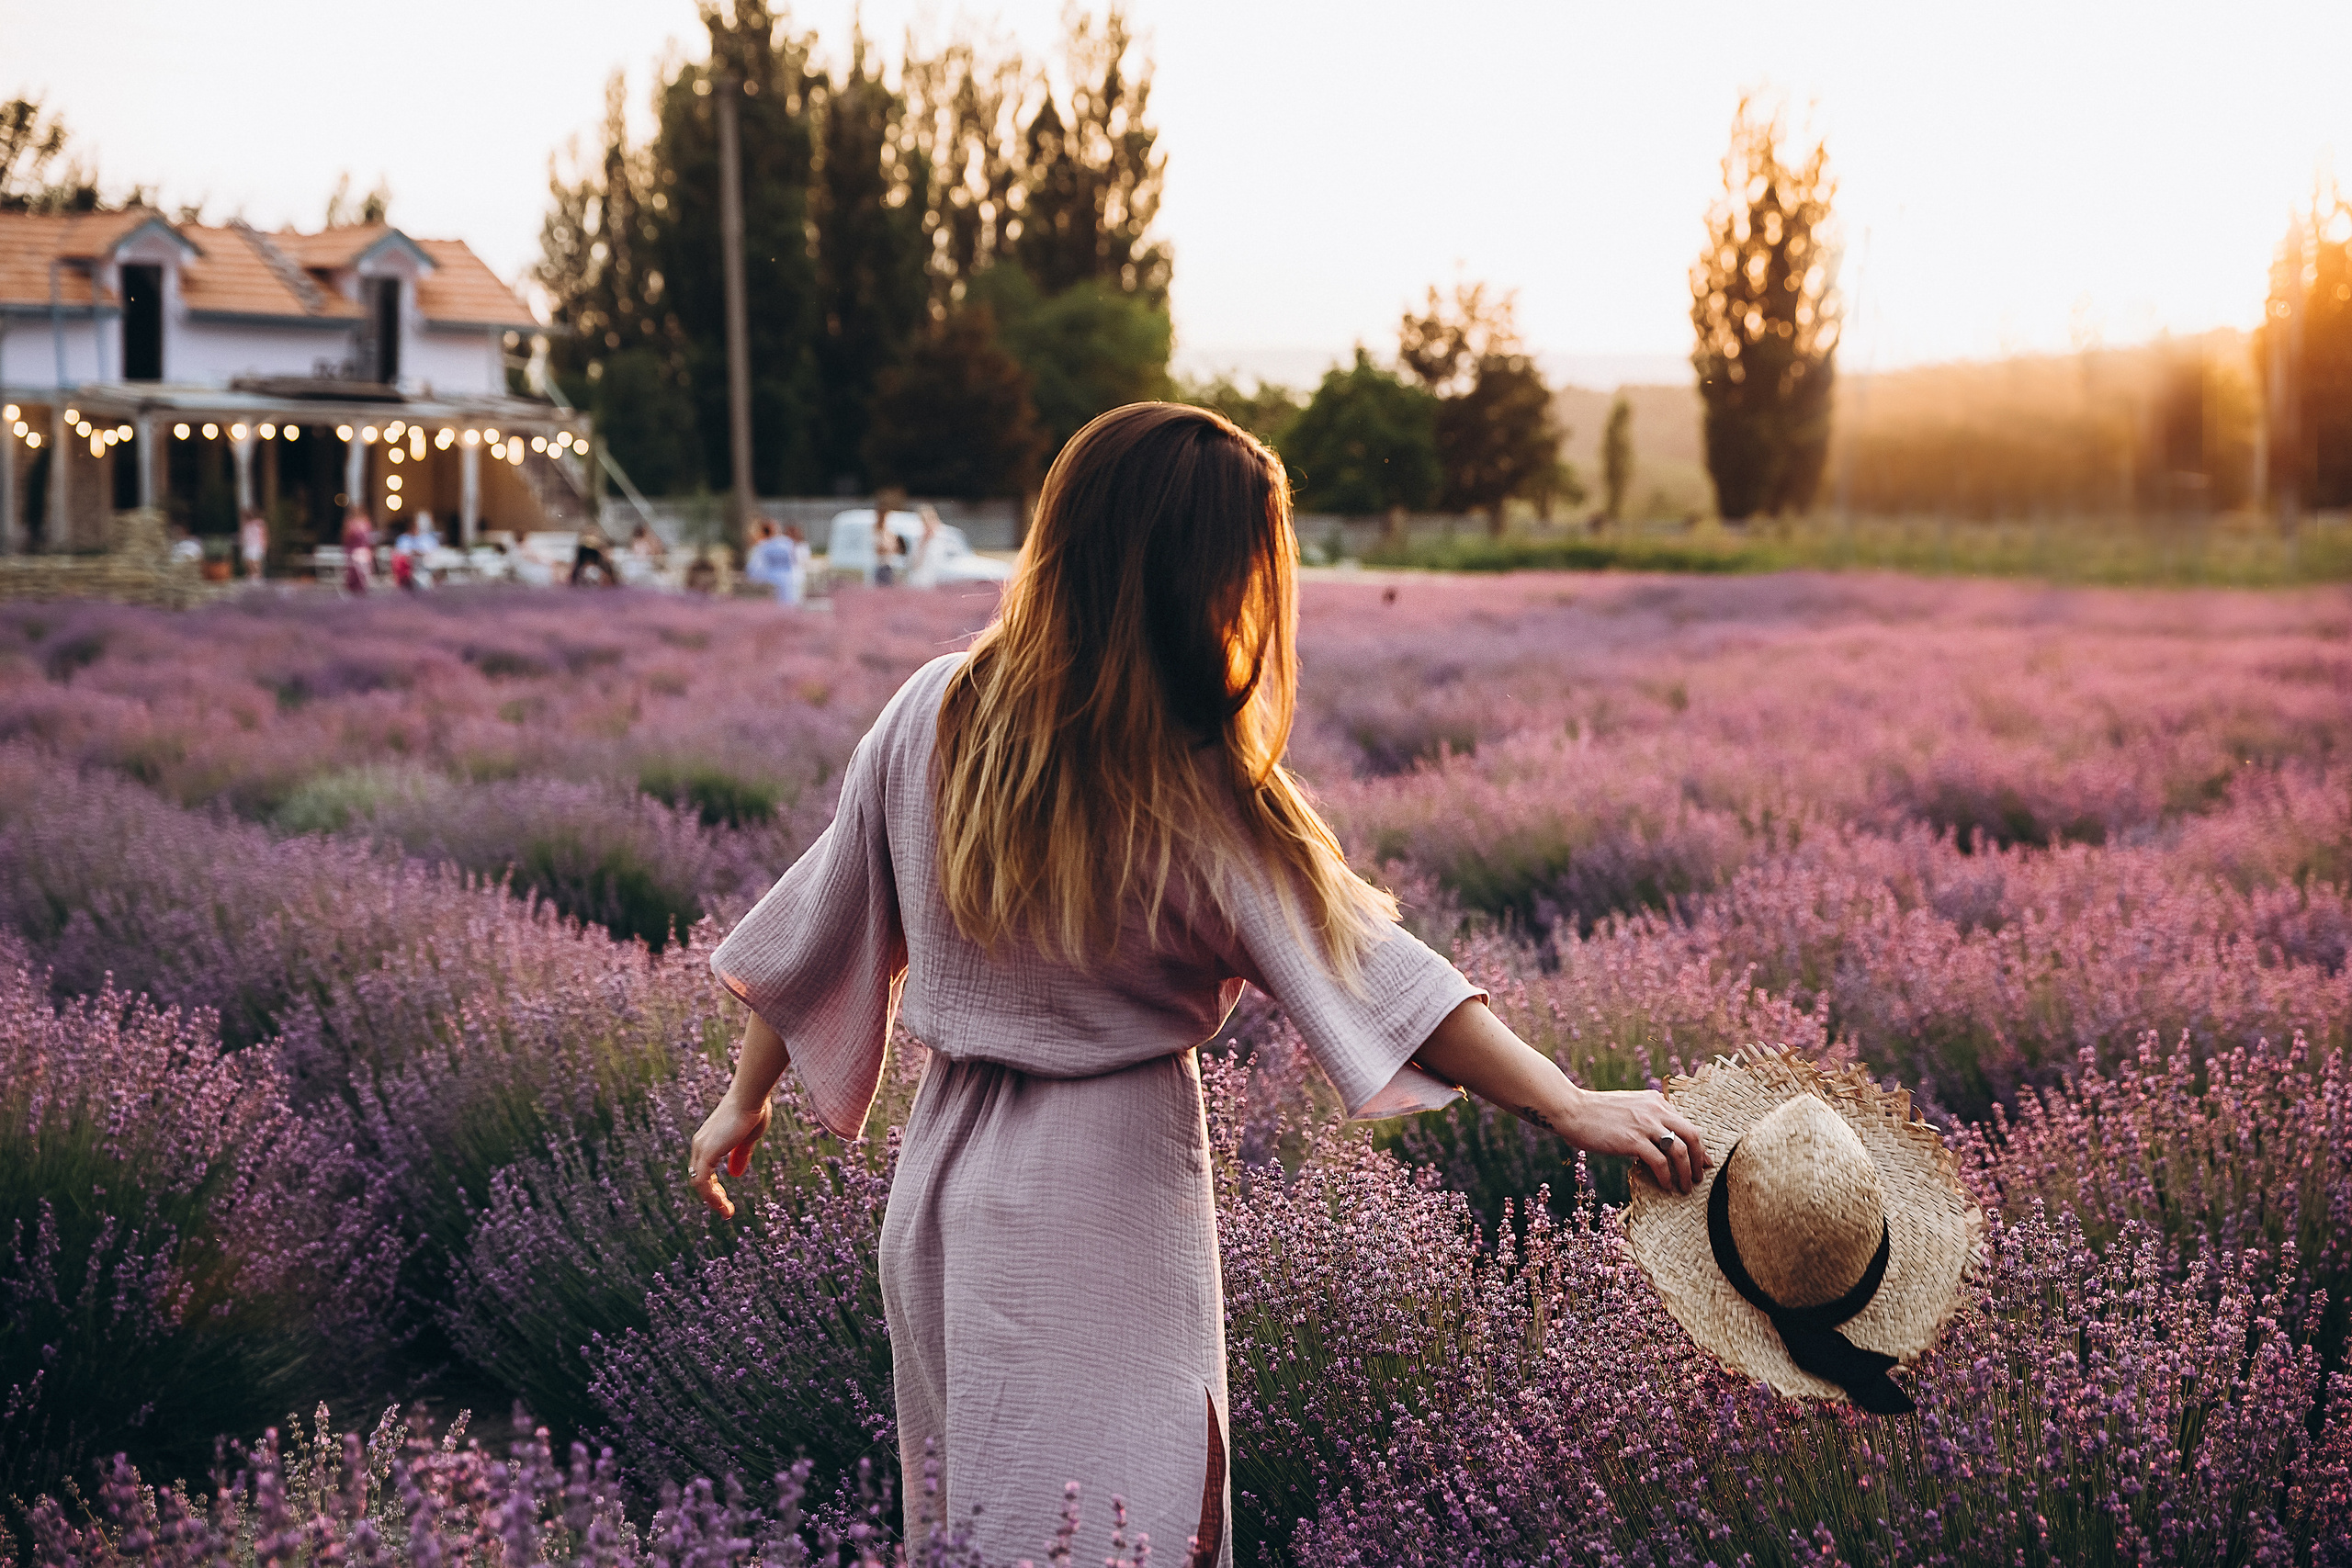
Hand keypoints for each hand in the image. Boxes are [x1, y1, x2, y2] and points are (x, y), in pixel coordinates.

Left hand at [688, 1091, 772, 1218]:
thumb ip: (740, 1156)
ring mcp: (702, 1148)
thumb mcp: (747, 1138)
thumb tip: (735, 1174)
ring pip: (698, 1182)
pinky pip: (702, 1182)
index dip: (713, 1187)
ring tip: (726, 1212)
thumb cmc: (753, 1110)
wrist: (751, 1096)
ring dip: (711, 1200)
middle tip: (725, 1209)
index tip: (724, 1199)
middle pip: (698, 1178)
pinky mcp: (707, 1152)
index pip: (703, 1170)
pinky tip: (722, 1204)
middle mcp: (700, 1144)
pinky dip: (710, 1196)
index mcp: (709, 1140)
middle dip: (711, 1197)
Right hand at [1533, 1085, 1710, 1194]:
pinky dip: (1666, 1177)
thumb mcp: (1628, 1108)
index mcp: (1655, 1101)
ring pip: (1680, 1151)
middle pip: (1692, 1135)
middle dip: (1699, 1159)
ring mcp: (1645, 1124)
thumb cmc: (1595, 1112)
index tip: (1703, 1161)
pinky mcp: (1633, 1140)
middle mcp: (1655, 1110)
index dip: (1698, 1146)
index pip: (1687, 1124)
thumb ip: (1646, 1118)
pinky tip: (1665, 1186)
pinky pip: (1660, 1162)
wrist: (1571, 1109)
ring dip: (1686, 1172)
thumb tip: (1661, 1141)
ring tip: (1685, 1187)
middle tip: (1699, 1177)